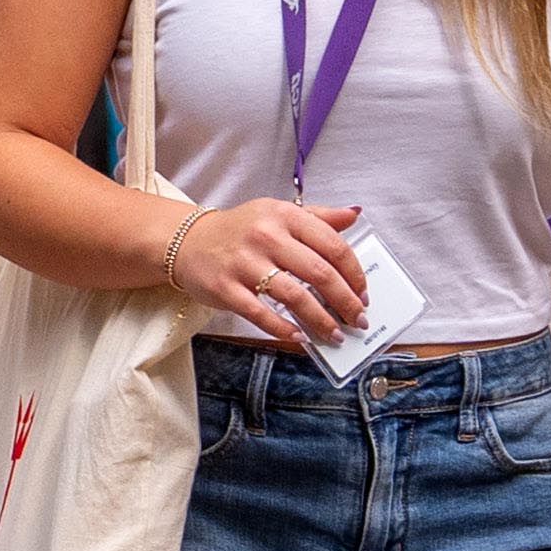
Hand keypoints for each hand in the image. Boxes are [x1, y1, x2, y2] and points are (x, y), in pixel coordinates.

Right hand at [162, 194, 368, 343]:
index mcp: (284, 215)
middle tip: (357, 319)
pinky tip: (300, 337)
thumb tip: (354, 215)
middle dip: (345, 302)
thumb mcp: (278, 213)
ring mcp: (244, 263)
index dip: (354, 274)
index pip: (333, 245)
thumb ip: (318, 216)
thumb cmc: (240, 230)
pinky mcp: (225, 288)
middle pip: (320, 273)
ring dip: (321, 320)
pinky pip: (261, 314)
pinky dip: (284, 329)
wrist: (187, 242)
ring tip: (334, 334)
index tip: (363, 293)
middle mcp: (266, 236)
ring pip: (295, 297)